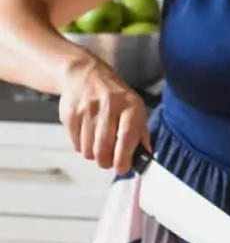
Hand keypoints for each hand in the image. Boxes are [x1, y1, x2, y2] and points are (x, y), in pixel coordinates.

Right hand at [58, 54, 149, 174]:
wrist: (85, 74)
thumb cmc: (114, 95)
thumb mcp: (135, 108)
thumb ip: (141, 134)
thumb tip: (145, 157)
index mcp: (130, 107)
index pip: (126, 139)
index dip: (123, 160)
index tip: (122, 168)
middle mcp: (108, 107)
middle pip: (103, 150)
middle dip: (106, 162)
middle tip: (109, 160)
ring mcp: (87, 110)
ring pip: (88, 151)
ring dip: (93, 155)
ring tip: (98, 145)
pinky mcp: (70, 115)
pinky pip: (75, 145)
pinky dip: (82, 147)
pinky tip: (87, 136)